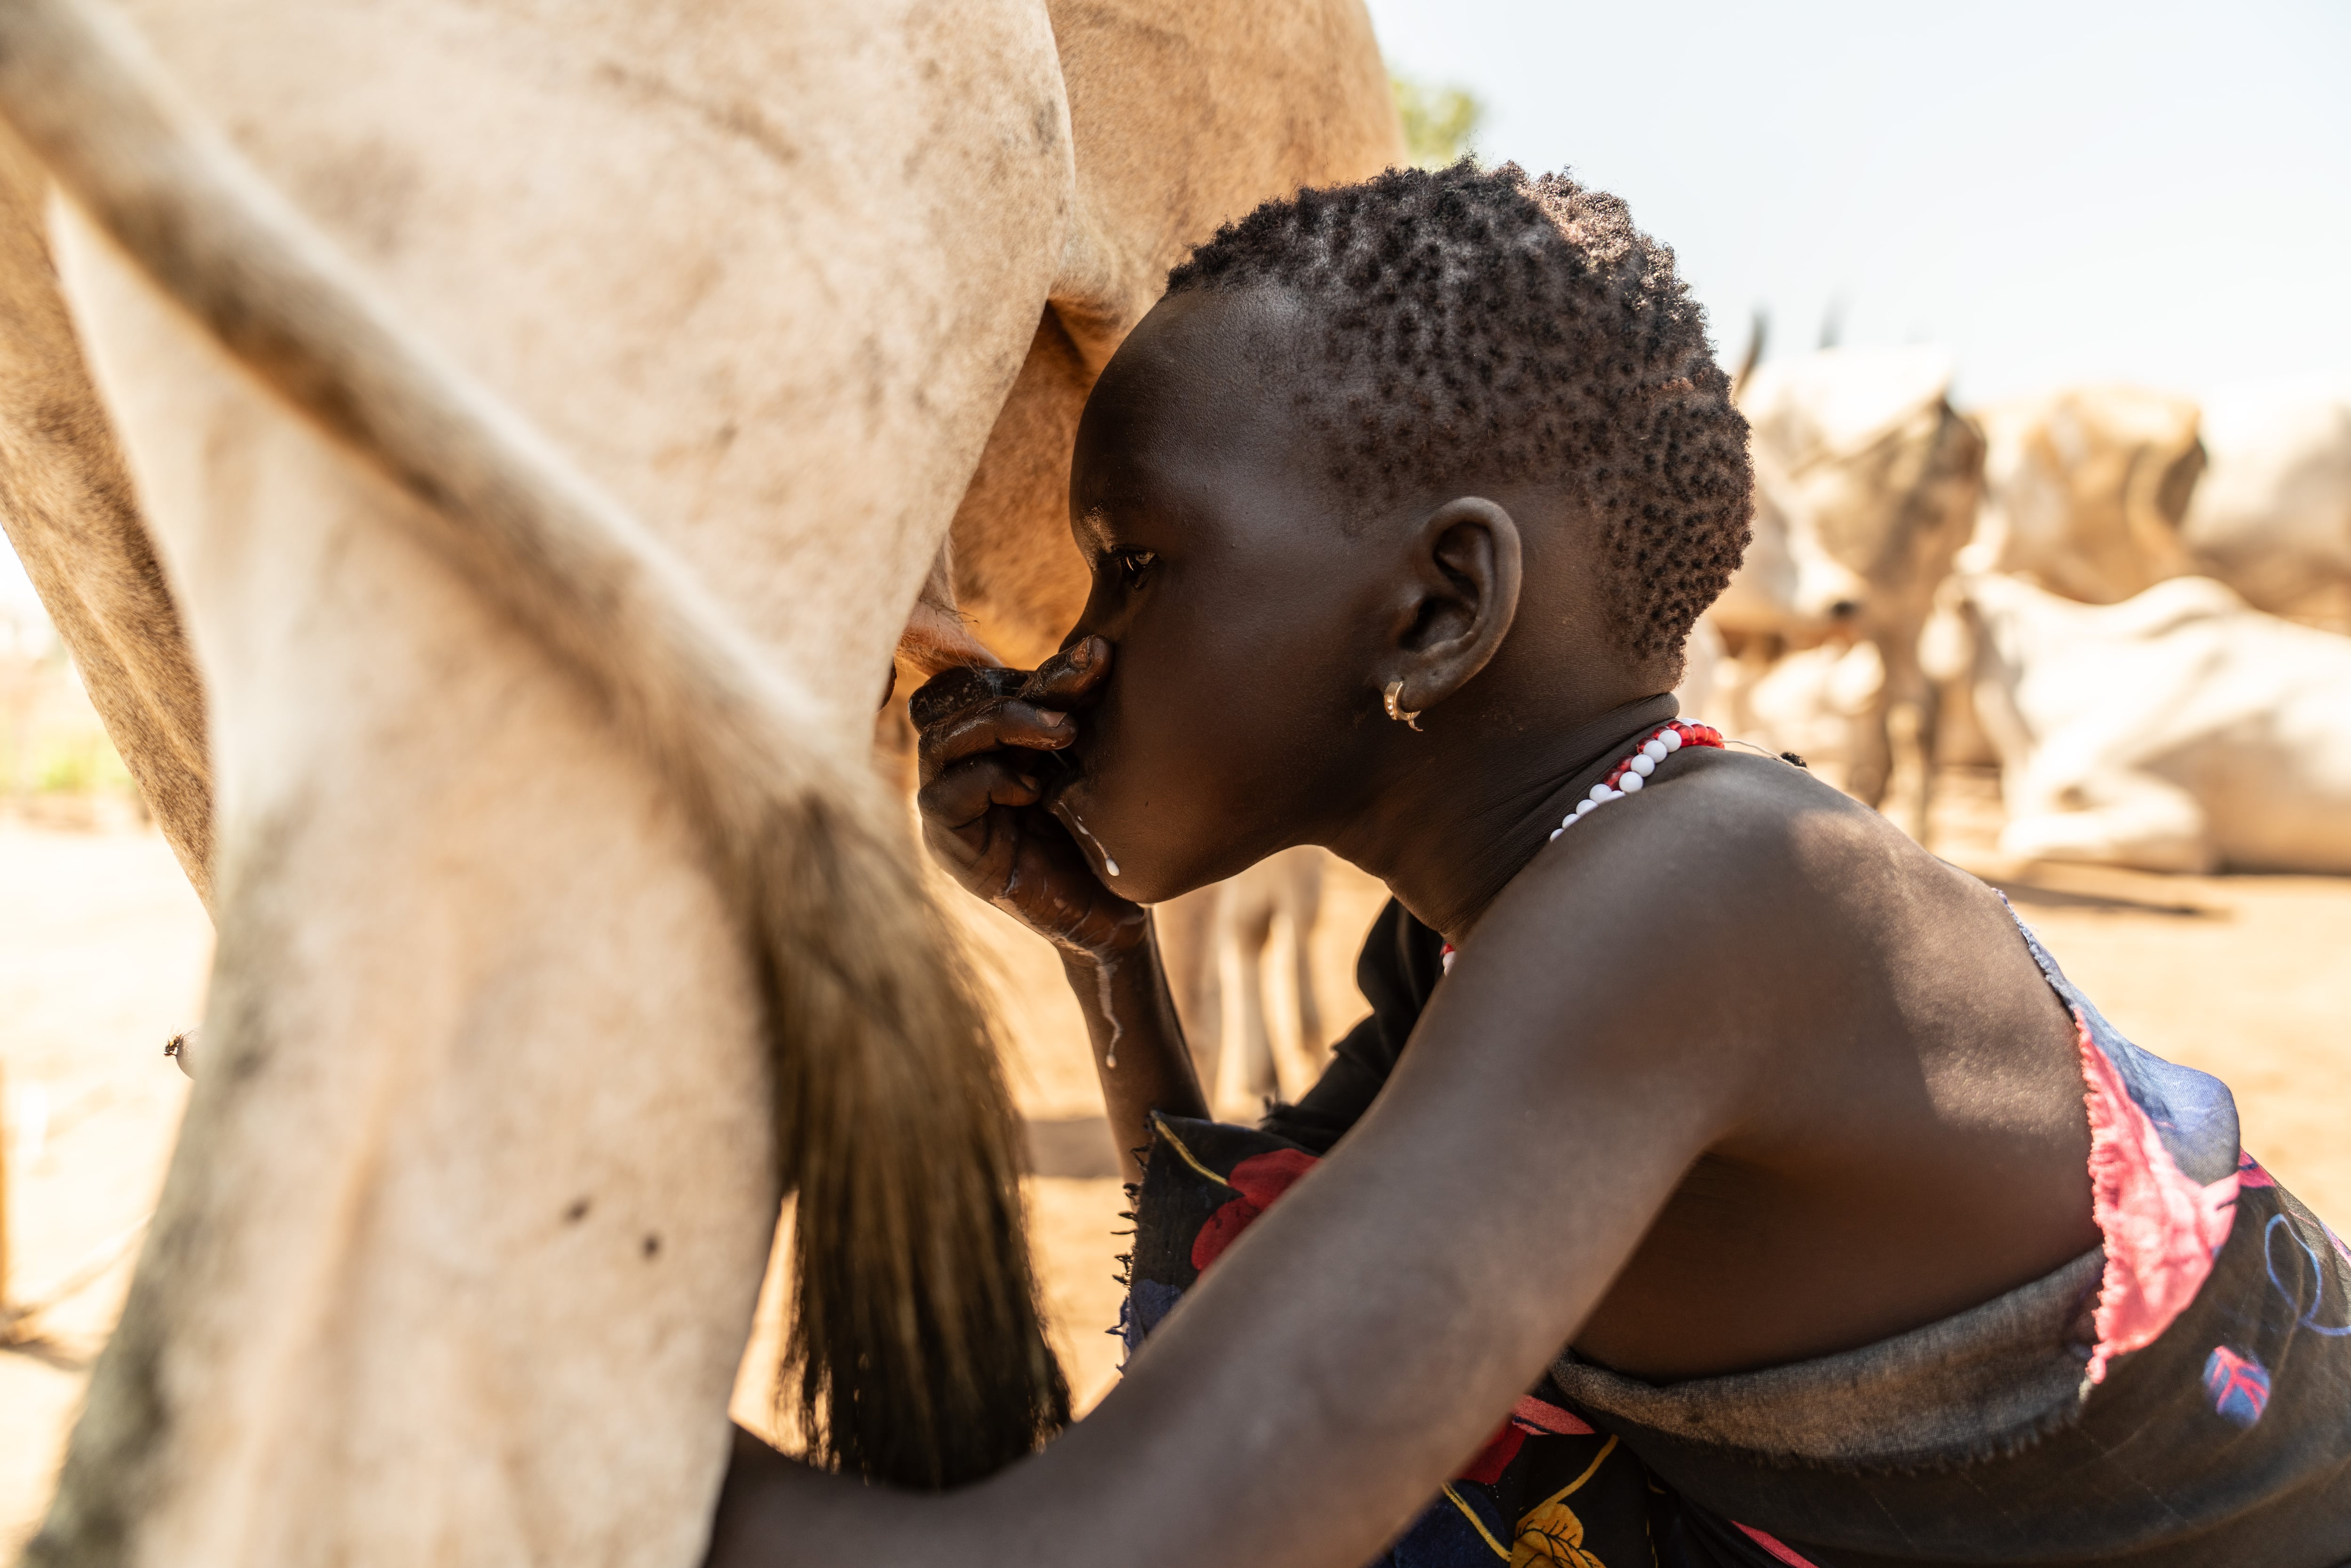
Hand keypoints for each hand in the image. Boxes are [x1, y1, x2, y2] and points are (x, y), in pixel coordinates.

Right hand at [913, 638, 1145, 959]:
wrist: (1105, 914)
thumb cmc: (1100, 841)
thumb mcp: (1089, 769)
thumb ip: (1076, 715)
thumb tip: (1096, 646)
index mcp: (995, 741)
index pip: (994, 684)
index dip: (1041, 668)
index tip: (1099, 657)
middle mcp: (963, 764)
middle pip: (955, 699)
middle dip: (1018, 691)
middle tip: (1077, 701)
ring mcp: (948, 802)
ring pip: (942, 738)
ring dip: (1003, 726)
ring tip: (1062, 736)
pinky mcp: (946, 841)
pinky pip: (943, 793)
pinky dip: (989, 779)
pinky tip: (1035, 791)